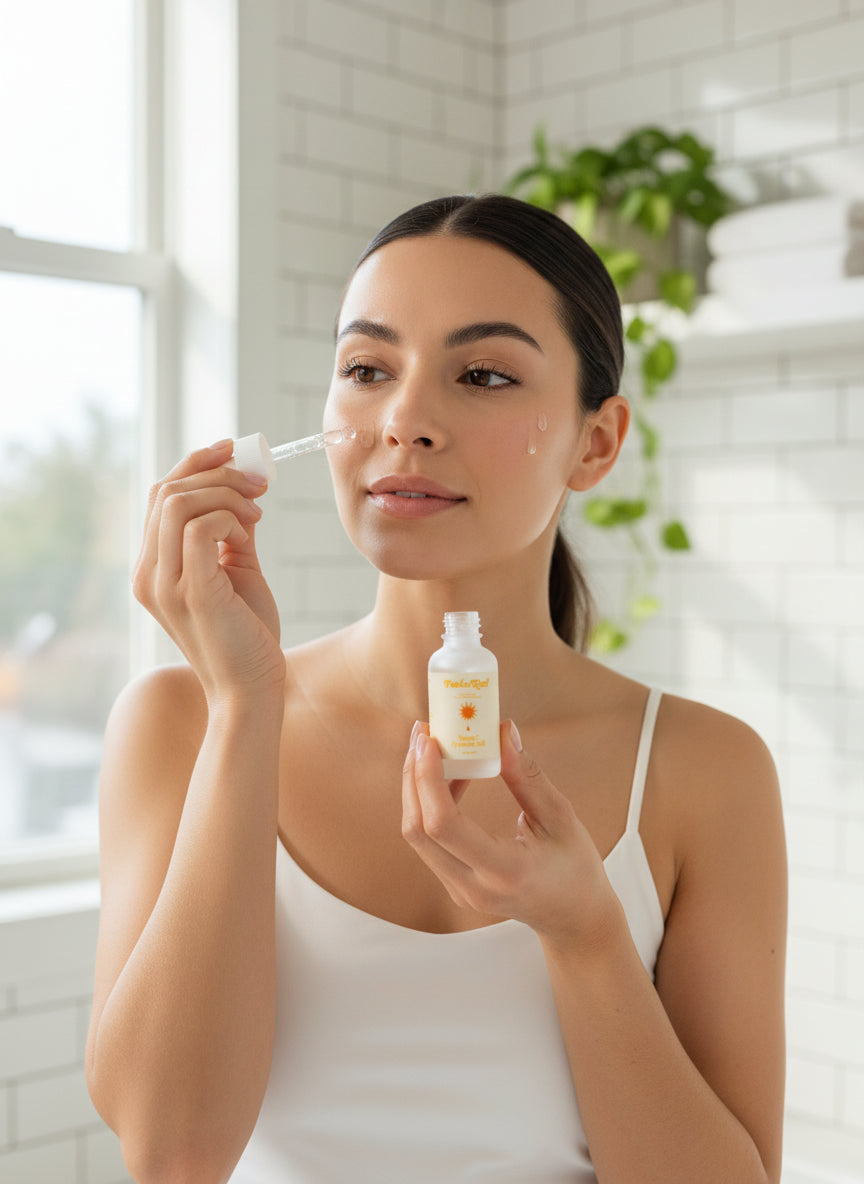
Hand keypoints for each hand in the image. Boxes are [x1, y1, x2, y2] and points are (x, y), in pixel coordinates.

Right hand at [132, 440, 285, 699]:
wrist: (253, 689)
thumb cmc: (248, 635)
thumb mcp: (237, 571)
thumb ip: (231, 533)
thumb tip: (241, 491)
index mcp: (153, 568)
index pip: (159, 497)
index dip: (195, 465)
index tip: (235, 452)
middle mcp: (148, 574)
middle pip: (164, 491)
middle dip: (216, 473)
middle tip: (259, 484)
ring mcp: (164, 584)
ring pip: (177, 502)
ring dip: (225, 495)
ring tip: (257, 514)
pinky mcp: (190, 593)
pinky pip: (197, 528)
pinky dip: (228, 519)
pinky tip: (248, 536)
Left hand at [402, 719, 622, 952]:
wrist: (575, 918)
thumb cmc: (576, 867)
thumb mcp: (561, 817)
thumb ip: (527, 776)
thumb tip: (502, 731)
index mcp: (505, 872)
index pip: (444, 826)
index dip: (427, 779)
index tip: (430, 741)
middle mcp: (474, 887)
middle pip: (418, 830)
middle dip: (413, 776)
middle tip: (423, 733)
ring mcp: (460, 891)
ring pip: (417, 835)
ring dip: (417, 787)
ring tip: (433, 747)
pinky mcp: (455, 885)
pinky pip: (430, 841)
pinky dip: (430, 803)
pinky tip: (449, 775)